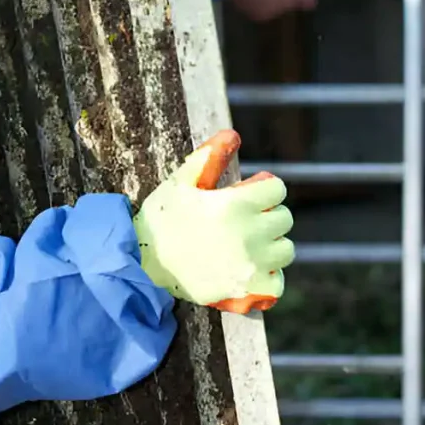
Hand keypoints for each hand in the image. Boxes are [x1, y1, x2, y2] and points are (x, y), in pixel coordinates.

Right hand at [133, 130, 294, 313]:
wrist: (141, 267)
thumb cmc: (159, 221)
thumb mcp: (179, 184)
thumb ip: (208, 158)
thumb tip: (233, 134)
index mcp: (236, 204)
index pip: (276, 188)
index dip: (260, 189)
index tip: (244, 197)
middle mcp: (249, 233)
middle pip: (283, 218)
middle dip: (264, 216)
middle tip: (239, 223)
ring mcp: (251, 265)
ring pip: (284, 250)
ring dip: (269, 246)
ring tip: (243, 247)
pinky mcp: (247, 290)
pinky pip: (277, 283)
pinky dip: (267, 278)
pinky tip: (248, 271)